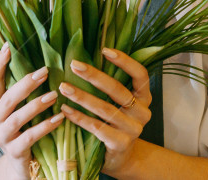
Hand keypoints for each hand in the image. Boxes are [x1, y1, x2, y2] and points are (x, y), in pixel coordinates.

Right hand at [0, 44, 63, 178]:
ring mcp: (2, 138)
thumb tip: (45, 61)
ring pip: (16, 118)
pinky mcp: (14, 152)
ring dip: (36, 105)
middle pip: (6, 99)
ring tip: (54, 94)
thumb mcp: (23, 109)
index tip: (8, 46)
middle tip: (44, 71)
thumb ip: (28, 91)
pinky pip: (29, 137)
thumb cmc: (26, 130)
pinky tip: (59, 118)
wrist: (21, 168)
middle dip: (25, 84)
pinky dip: (45, 126)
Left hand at [59, 47, 152, 176]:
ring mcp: (133, 129)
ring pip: (105, 108)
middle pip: (118, 89)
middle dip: (94, 75)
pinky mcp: (120, 144)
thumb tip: (86, 57)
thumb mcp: (120, 104)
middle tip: (74, 65)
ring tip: (64, 87)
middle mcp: (142, 112)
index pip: (140, 74)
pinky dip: (79, 117)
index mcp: (144, 97)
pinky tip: (65, 110)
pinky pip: (97, 127)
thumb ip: (112, 84)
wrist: (122, 158)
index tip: (104, 50)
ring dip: (82, 96)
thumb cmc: (116, 123)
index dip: (125, 61)